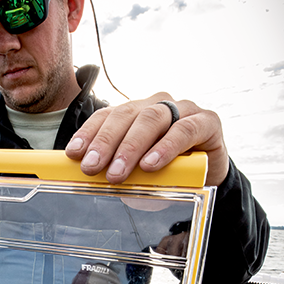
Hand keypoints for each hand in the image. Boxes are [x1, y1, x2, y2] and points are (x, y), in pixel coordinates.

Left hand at [65, 94, 229, 185]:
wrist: (209, 175)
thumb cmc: (169, 170)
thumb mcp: (138, 170)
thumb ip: (119, 168)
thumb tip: (90, 179)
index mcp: (136, 112)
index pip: (107, 115)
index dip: (89, 133)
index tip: (74, 153)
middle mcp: (157, 104)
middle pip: (126, 115)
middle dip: (106, 142)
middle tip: (92, 167)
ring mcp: (183, 109)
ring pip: (151, 120)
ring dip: (131, 147)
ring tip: (118, 172)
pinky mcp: (207, 121)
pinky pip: (184, 130)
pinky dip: (165, 148)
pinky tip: (151, 164)